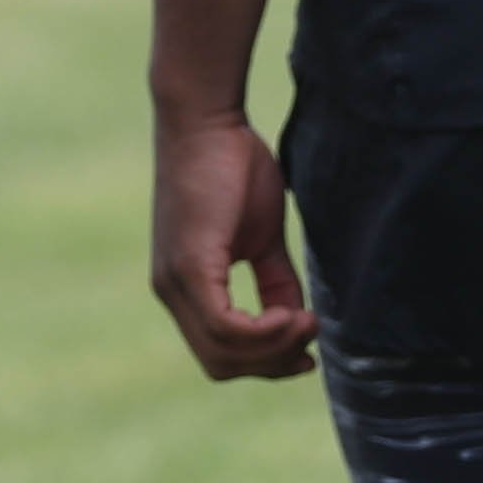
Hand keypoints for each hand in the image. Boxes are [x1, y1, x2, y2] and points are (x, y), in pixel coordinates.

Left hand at [151, 106, 314, 380]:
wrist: (207, 119)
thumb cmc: (234, 166)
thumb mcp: (262, 236)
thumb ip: (275, 280)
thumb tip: (297, 320)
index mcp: (186, 287)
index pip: (218, 354)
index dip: (264, 364)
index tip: (306, 356)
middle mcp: (171, 291)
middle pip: (220, 364)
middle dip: (271, 364)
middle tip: (310, 342)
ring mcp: (175, 281)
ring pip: (223, 352)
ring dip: (274, 348)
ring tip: (308, 324)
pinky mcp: (188, 265)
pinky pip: (224, 326)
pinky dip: (263, 332)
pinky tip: (292, 316)